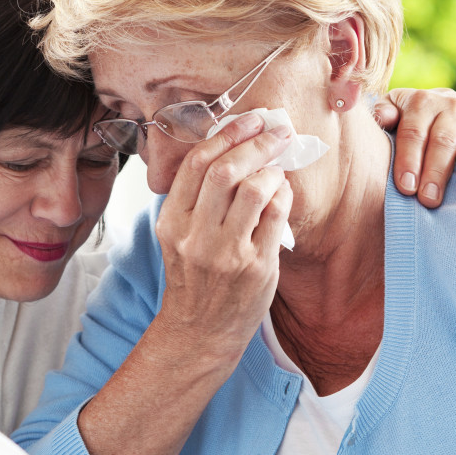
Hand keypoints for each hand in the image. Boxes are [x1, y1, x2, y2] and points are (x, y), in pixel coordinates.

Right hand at [152, 112, 293, 362]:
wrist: (201, 332)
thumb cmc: (195, 279)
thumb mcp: (179, 236)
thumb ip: (197, 198)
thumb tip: (231, 148)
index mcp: (171, 222)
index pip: (197, 164)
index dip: (226, 135)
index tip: (248, 122)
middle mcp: (195, 236)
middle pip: (226, 171)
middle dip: (256, 143)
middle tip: (275, 131)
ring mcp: (227, 253)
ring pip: (255, 189)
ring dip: (273, 168)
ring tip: (278, 165)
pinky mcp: (256, 266)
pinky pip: (277, 215)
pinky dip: (284, 194)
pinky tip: (282, 192)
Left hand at [375, 89, 455, 207]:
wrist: (433, 110)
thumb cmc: (404, 121)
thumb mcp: (390, 111)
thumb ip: (384, 113)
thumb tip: (383, 117)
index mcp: (422, 102)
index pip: (414, 132)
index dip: (409, 159)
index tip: (406, 187)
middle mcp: (451, 107)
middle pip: (443, 140)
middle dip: (435, 171)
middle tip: (429, 199)